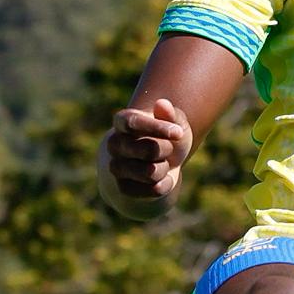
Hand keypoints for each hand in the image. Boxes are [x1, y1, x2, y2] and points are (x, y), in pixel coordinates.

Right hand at [102, 93, 196, 214]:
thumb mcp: (174, 121)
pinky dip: (164, 184)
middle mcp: (114, 143)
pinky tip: (162, 178)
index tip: (179, 133)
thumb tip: (162, 104)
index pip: (133, 123)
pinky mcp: (124, 187)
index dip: (157, 128)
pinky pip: (153, 189)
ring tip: (162, 163)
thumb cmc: (167, 136)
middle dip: (167, 150)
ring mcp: (116, 166)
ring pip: (151, 172)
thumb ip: (170, 114)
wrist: (160, 160)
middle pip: (148, 149)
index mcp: (122, 121)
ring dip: (165, 168)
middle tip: (168, 148)